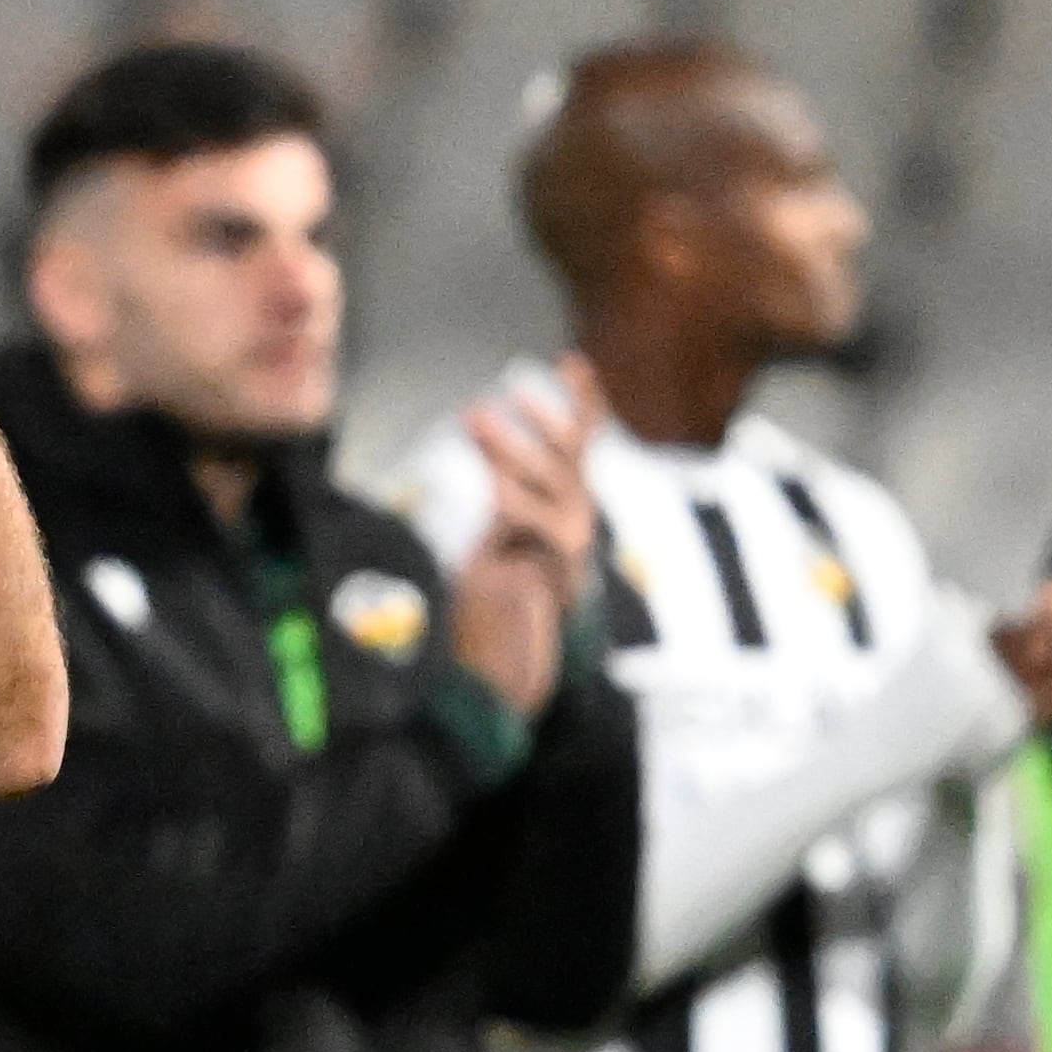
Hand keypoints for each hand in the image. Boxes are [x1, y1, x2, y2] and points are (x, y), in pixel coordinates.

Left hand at [446, 366, 601, 721]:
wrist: (499, 691)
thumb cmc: (489, 628)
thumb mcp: (489, 559)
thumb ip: (496, 523)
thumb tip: (469, 486)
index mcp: (558, 523)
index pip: (578, 452)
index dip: (582, 407)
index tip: (572, 360)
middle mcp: (572, 535)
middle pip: (571, 465)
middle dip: (542, 425)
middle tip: (495, 396)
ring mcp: (569, 558)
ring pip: (557, 489)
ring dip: (517, 450)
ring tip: (475, 419)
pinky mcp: (558, 581)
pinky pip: (544, 528)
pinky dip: (519, 500)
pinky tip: (490, 487)